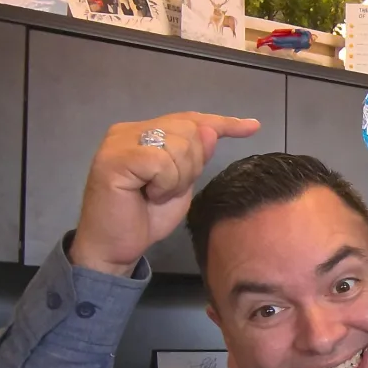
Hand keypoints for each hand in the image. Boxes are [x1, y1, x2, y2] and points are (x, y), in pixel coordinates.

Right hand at [69, 112, 259, 275]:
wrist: (116, 248)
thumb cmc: (146, 219)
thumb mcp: (181, 185)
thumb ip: (195, 159)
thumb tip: (211, 130)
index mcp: (144, 133)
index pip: (190, 119)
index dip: (223, 122)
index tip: (253, 127)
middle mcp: (129, 130)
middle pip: (190, 130)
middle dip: (193, 164)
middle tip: (167, 190)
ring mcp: (119, 141)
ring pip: (179, 145)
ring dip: (178, 178)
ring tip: (155, 194)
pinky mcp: (114, 158)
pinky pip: (162, 161)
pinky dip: (165, 183)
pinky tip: (149, 195)